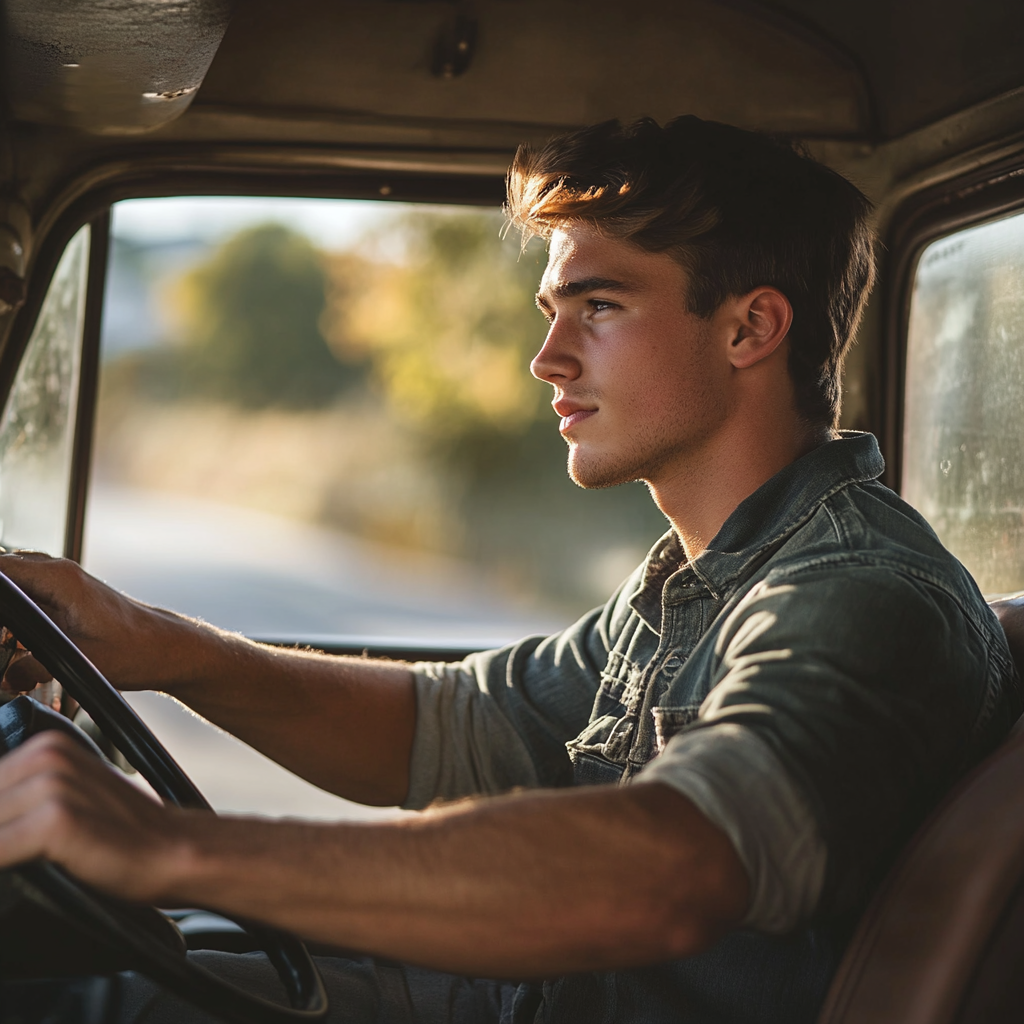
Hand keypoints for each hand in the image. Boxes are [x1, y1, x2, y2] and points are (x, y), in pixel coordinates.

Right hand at [0, 552, 189, 692]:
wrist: (164, 647)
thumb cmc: (134, 650)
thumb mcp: (81, 662)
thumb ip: (36, 667)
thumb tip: (9, 676)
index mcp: (59, 578)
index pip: (0, 569)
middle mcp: (59, 572)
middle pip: (3, 573)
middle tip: (4, 639)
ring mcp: (63, 581)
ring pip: (15, 584)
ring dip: (7, 608)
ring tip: (11, 641)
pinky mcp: (66, 595)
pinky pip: (29, 593)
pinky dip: (18, 612)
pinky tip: (19, 640)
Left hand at [0, 730, 190, 902]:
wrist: (175, 851)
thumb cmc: (121, 836)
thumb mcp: (67, 802)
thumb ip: (21, 802)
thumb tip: (2, 816)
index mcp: (46, 747)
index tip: (12, 831)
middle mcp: (47, 756)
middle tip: (16, 845)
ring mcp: (53, 784)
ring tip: (15, 858)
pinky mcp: (58, 819)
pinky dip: (1, 862)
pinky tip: (14, 873)